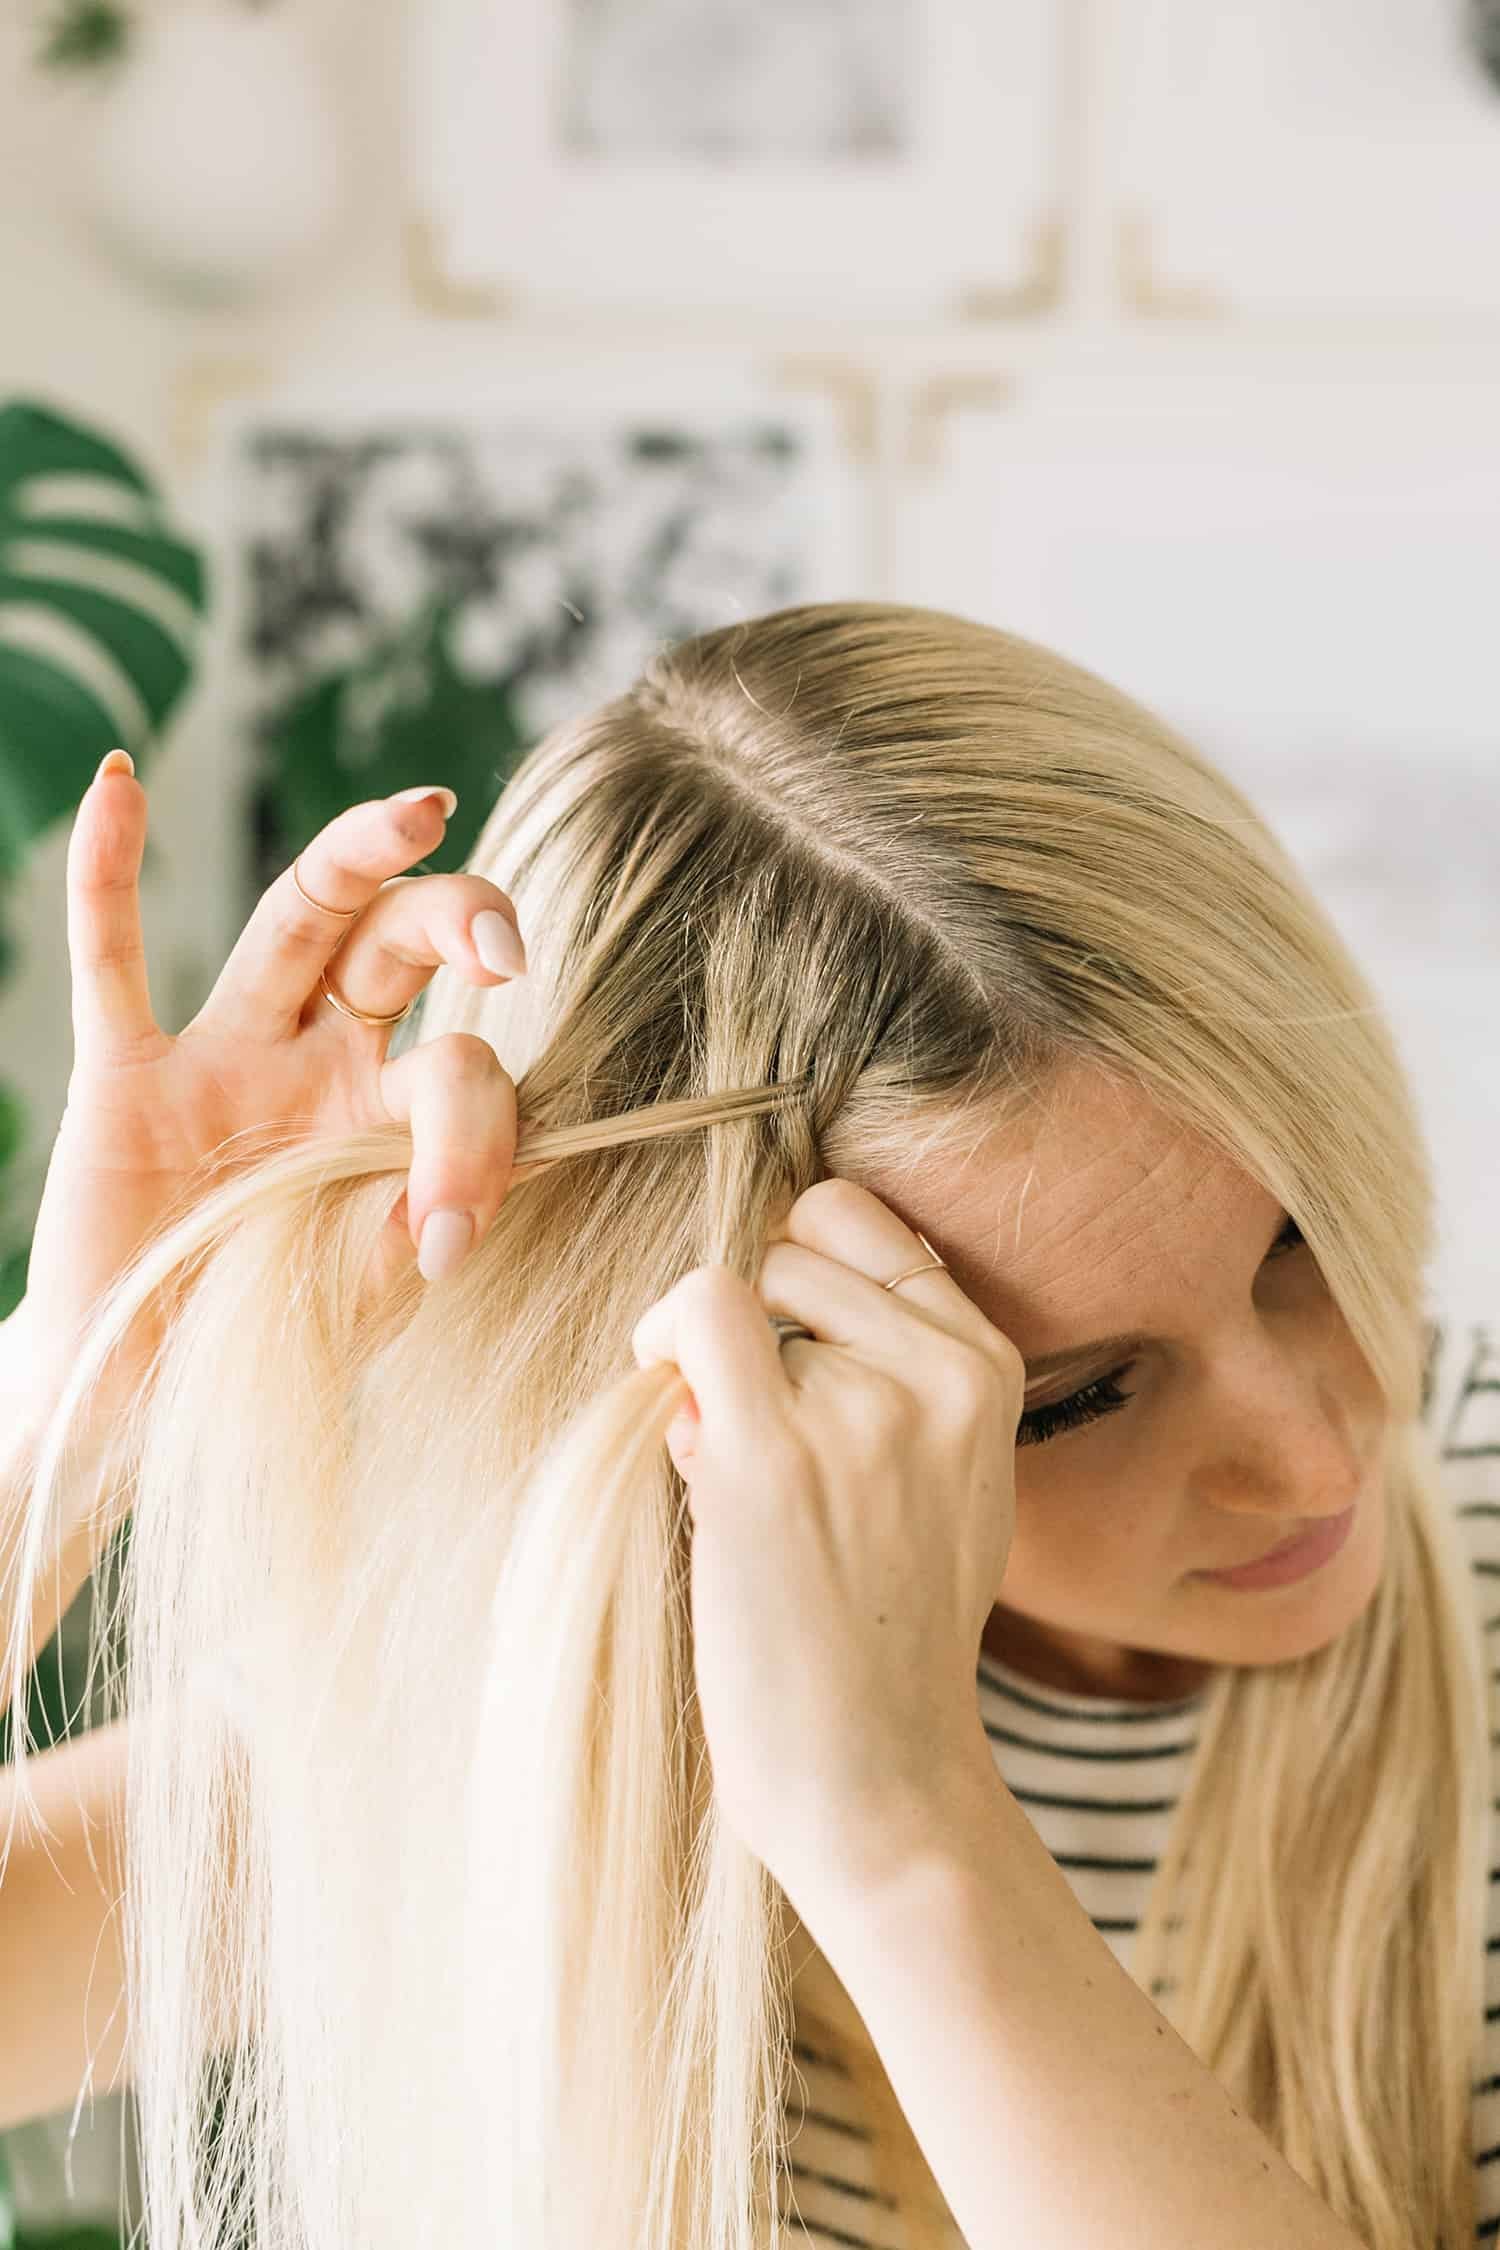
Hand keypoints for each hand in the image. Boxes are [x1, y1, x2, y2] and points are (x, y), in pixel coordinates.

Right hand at [15, 755, 526, 1469]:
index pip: (455, 1069)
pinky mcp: (125, 1076)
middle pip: (398, 943)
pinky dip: (105, 876)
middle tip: (505, 950)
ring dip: (356, 857)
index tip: (448, 1244)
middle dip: (459, 920)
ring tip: (422, 809)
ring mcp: (225, 1056)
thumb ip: (431, 1215)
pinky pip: (110, 962)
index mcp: (390, 1109)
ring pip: (297, 918)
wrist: (149, 1400)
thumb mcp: (375, 1285)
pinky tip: (120, 785)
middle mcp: (320, 1061)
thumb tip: (501, 1161)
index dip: (472, 1140)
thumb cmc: (273, 1340)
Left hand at [630, 1177, 1022, 1919]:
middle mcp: (938, 1372)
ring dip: (708, 1371)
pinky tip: (681, 1439)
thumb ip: (900, 1364)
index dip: (793, 1263)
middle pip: (788, 1246)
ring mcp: (861, 1409)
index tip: (771, 1342)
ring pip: (735, 1291)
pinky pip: (697, 1313)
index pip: (862, 1220)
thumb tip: (791, 1258)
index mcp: (985, 1367)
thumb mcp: (950, 1472)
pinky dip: (662, 1350)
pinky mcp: (773, 1455)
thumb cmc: (888, 1626)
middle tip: (754, 1434)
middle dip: (751, 1325)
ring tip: (740, 1477)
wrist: (876, 1774)